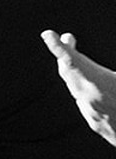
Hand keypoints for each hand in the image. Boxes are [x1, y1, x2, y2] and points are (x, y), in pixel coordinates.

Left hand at [43, 29, 115, 148]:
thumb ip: (110, 72)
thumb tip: (80, 61)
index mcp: (99, 85)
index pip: (73, 62)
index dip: (59, 48)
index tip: (48, 35)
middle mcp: (89, 99)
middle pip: (68, 72)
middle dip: (65, 53)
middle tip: (65, 38)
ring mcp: (90, 113)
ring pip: (74, 87)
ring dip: (73, 69)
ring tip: (74, 52)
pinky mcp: (94, 123)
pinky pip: (83, 100)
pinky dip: (81, 87)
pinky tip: (87, 81)